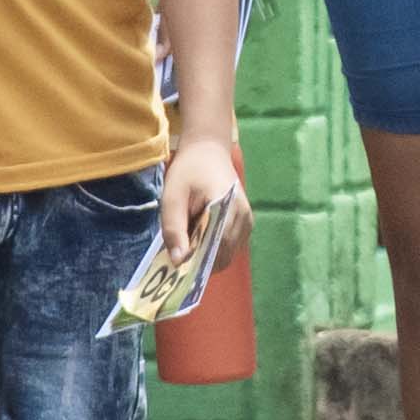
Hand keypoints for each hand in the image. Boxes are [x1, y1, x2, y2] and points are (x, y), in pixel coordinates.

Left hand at [159, 137, 248, 302]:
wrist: (208, 151)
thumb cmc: (189, 170)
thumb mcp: (172, 197)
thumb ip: (173, 229)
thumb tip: (178, 261)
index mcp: (226, 206)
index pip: (216, 247)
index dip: (198, 262)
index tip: (178, 268)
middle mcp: (243, 216)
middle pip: (223, 255)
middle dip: (200, 262)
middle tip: (178, 256)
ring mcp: (247, 221)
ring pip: (227, 254)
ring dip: (206, 256)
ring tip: (188, 242)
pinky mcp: (246, 224)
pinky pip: (230, 247)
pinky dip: (213, 249)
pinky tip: (199, 237)